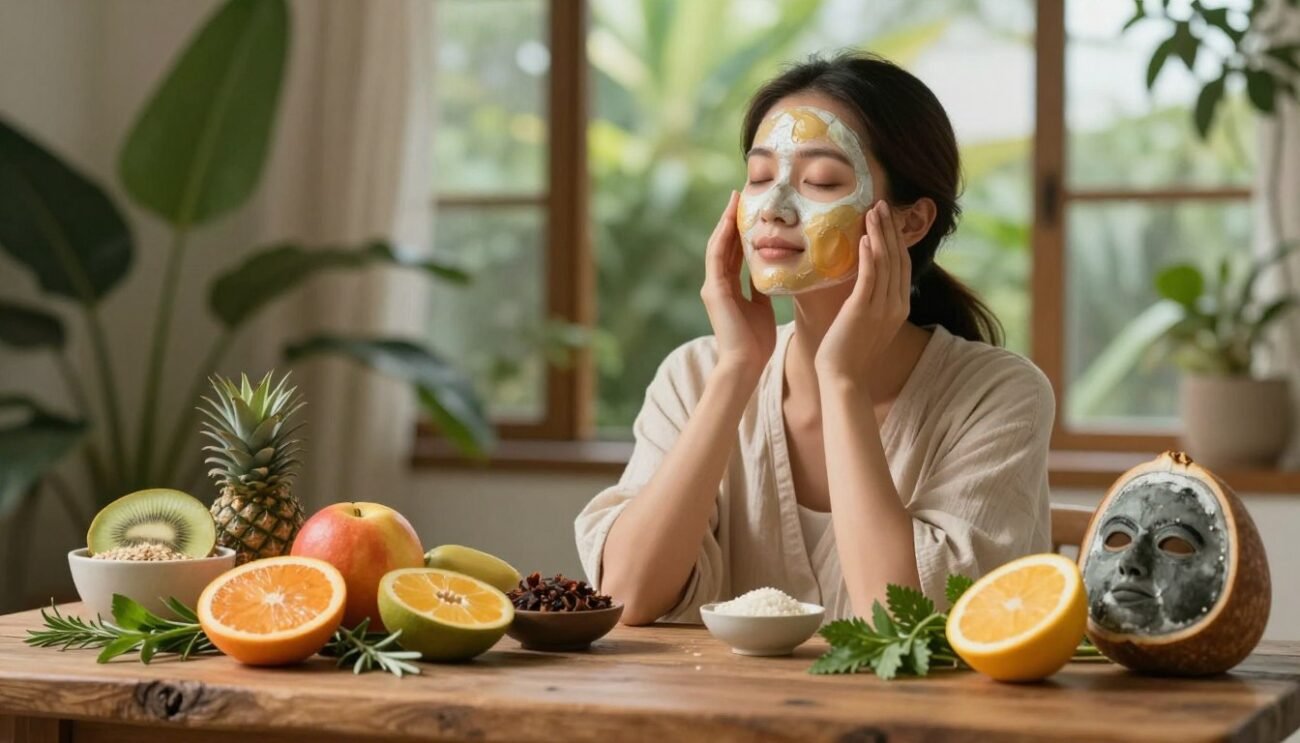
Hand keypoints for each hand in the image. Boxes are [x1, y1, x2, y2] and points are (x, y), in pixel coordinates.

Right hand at [700, 191, 775, 377]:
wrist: (745, 363)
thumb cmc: (756, 342)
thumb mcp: (762, 309)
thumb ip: (760, 290)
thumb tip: (771, 274)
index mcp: (729, 289)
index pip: (734, 254)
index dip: (740, 232)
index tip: (749, 211)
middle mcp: (717, 284)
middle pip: (724, 245)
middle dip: (731, 220)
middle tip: (740, 196)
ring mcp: (713, 286)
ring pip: (718, 246)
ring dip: (725, 222)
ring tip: (734, 200)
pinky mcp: (713, 290)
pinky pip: (717, 256)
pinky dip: (723, 237)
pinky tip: (729, 219)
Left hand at [814, 201, 911, 383]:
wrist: (843, 378)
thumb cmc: (849, 351)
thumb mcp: (868, 322)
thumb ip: (872, 301)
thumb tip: (866, 282)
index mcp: (899, 307)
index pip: (902, 265)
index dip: (896, 239)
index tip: (887, 218)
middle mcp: (896, 305)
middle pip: (897, 258)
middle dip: (890, 229)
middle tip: (882, 203)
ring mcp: (882, 308)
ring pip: (885, 263)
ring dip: (880, 234)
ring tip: (873, 211)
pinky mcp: (863, 311)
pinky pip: (869, 278)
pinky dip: (869, 256)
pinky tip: (865, 238)